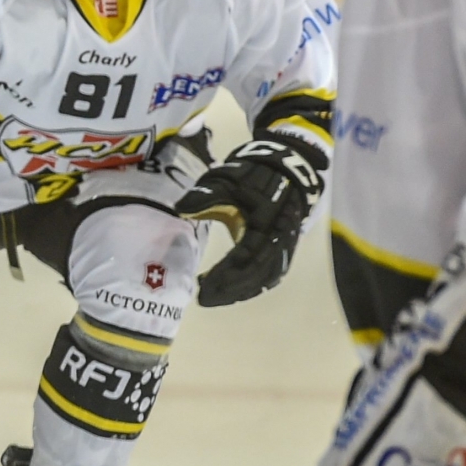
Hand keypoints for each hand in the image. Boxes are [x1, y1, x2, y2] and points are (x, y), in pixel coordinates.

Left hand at [176, 139, 323, 306]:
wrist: (283, 166)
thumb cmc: (250, 175)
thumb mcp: (225, 180)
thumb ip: (205, 196)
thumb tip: (180, 209)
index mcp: (265, 224)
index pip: (245, 259)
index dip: (224, 275)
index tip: (201, 285)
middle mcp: (279, 239)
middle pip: (257, 275)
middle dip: (231, 290)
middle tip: (204, 299)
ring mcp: (284, 244)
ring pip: (266, 277)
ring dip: (241, 290)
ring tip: (214, 296)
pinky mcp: (283, 247)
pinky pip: (271, 272)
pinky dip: (252, 284)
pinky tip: (232, 289)